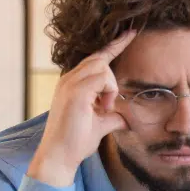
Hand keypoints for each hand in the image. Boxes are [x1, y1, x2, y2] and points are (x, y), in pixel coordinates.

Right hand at [28, 31, 136, 186]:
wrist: (59, 157)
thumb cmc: (76, 142)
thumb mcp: (101, 124)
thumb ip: (114, 115)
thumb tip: (128, 118)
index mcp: (73, 83)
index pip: (95, 58)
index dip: (114, 46)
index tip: (131, 33)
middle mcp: (69, 79)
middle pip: (100, 59)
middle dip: (112, 77)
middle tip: (108, 104)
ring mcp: (69, 83)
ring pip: (102, 66)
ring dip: (110, 88)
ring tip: (103, 109)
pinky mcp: (75, 91)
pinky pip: (103, 77)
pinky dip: (109, 91)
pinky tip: (103, 107)